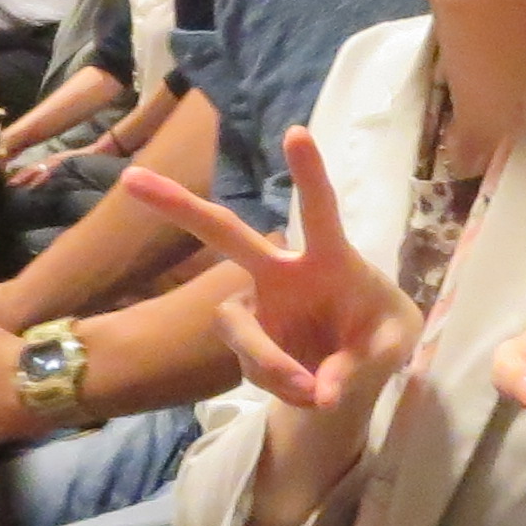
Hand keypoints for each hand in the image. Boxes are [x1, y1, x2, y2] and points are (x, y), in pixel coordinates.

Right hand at [119, 125, 416, 421]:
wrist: (359, 372)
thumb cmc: (381, 334)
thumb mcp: (394, 347)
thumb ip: (360, 365)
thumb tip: (319, 393)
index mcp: (330, 257)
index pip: (320, 210)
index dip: (308, 173)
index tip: (297, 131)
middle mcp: (282, 272)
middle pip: (224, 234)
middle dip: (178, 206)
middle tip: (131, 180)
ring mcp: (257, 305)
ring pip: (233, 324)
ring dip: (267, 361)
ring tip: (312, 393)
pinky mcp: (245, 340)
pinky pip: (250, 366)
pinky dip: (279, 385)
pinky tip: (309, 393)